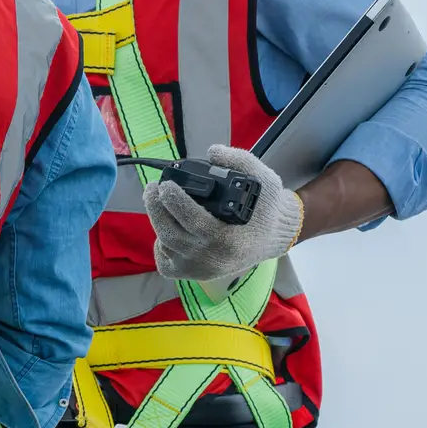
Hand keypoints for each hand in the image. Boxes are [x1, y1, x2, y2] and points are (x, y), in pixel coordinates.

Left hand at [145, 145, 303, 281]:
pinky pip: (166, 262)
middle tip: (152, 188)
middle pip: (170, 234)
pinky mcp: (194, 275)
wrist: (274, 238)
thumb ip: (240, 161)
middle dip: (155, 208)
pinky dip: (161, 245)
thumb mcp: (264, 180)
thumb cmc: (266, 210)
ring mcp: (201, 270)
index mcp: (229, 239)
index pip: (192, 220)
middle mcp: (213, 259)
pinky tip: (169, 228)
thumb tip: (212, 152)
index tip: (164, 184)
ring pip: (165, 246)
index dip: (174, 200)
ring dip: (158, 221)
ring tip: (159, 202)